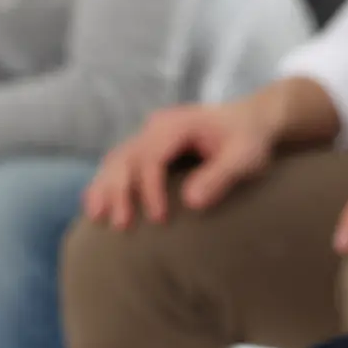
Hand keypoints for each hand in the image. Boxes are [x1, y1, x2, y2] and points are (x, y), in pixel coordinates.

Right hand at [84, 102, 274, 228]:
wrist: (250, 122)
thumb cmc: (249, 141)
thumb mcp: (245, 158)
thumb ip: (221, 176)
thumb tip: (190, 202)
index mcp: (178, 124)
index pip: (153, 156)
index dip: (151, 188)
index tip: (159, 219)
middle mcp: (157, 126)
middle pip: (126, 157)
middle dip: (120, 191)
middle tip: (122, 225)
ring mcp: (149, 136)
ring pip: (116, 160)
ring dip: (105, 188)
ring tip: (97, 218)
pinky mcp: (148, 149)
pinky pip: (119, 165)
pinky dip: (106, 184)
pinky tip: (96, 207)